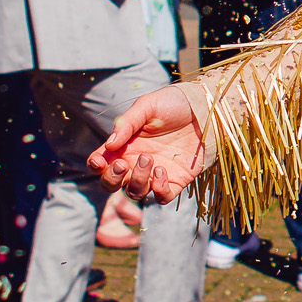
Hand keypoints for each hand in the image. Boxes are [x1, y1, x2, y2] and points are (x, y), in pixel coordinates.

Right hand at [89, 84, 204, 202]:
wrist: (206, 109)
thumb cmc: (174, 104)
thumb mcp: (148, 106)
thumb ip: (127, 123)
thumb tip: (109, 145)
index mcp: (124, 145)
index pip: (100, 162)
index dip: (95, 165)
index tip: (100, 161)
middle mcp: (136, 162)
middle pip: (111, 184)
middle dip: (111, 179)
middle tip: (123, 164)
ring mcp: (155, 173)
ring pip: (134, 192)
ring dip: (137, 180)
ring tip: (149, 159)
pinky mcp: (176, 180)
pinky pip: (161, 197)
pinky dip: (158, 190)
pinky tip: (162, 171)